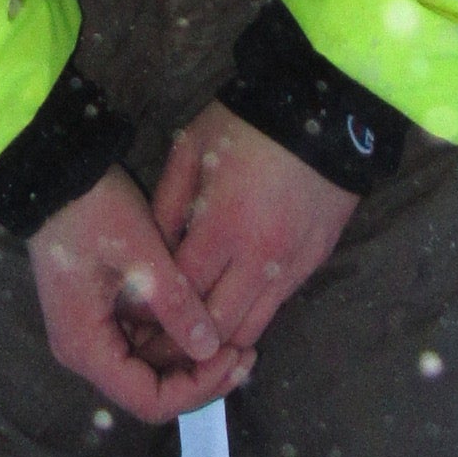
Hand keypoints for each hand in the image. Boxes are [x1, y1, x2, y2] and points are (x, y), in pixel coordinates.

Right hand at [27, 165, 256, 424]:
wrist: (57, 173)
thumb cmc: (93, 210)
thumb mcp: (139, 253)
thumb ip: (174, 304)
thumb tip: (211, 349)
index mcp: (86, 347)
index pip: (149, 401)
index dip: (195, 389)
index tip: (231, 357)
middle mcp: (85, 352)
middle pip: (149, 391)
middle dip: (198, 378)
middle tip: (244, 353)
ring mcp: (92, 334)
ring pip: (149, 369)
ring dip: (190, 360)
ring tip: (234, 339)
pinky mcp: (101, 315)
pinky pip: (142, 343)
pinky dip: (174, 338)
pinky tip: (205, 321)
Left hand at [152, 101, 358, 351]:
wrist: (321, 111)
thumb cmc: (245, 125)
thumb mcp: (190, 149)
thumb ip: (167, 204)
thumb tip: (153, 253)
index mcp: (222, 225)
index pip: (182, 293)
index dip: (156, 313)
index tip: (136, 322)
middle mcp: (258, 258)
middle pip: (216, 326)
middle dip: (186, 343)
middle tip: (162, 345)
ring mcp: (291, 265)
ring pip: (250, 329)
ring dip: (221, 339)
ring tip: (194, 338)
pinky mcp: (314, 265)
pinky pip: (276, 309)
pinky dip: (251, 317)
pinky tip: (231, 310)